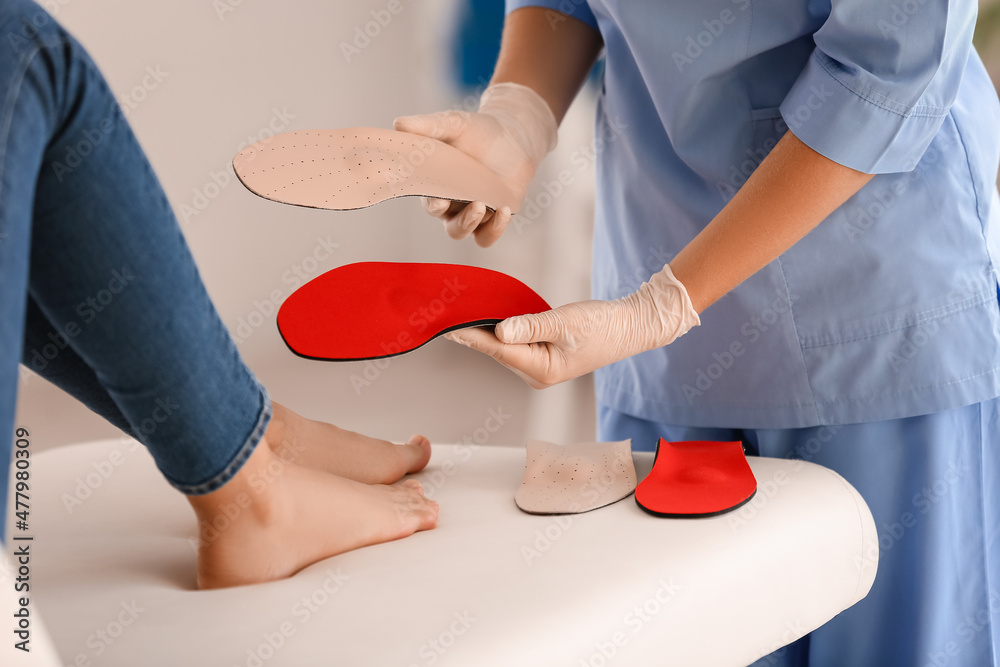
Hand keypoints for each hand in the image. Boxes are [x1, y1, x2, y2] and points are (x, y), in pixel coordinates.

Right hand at [393, 82, 556, 246]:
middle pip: (450, 225)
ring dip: (473, 223)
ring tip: (484, 206)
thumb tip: (398, 124)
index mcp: (436, 186)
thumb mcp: (453, 124)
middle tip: (474, 204)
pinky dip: (496, 229)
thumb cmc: (476, 131)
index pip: (430, 202)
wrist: (511, 136)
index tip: (439, 198)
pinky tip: (505, 211)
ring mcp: (473, 214)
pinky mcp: (495, 218)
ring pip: (465, 231)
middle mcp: (452, 205)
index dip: (433, 203)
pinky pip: (488, 235)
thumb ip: (428, 126)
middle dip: (460, 220)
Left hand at [445, 265, 700, 387]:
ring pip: (504, 349)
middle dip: (473, 334)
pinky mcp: (544, 358)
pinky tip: (487, 321)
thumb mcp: (564, 322)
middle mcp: (537, 374)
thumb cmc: (603, 326)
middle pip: (497, 351)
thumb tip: (499, 330)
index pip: (497, 350)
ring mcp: (540, 368)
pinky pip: (515, 346)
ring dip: (485, 333)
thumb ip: (530, 326)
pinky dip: (501, 333)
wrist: (629, 327)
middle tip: (448, 314)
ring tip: (461, 316)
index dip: (470, 337)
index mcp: (542, 370)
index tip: (447, 328)